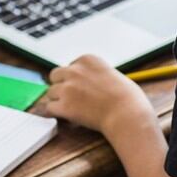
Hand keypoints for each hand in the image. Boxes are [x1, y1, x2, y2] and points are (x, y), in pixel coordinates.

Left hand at [41, 55, 155, 135]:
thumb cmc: (127, 97)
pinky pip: (49, 108)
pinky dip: (54, 113)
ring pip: (50, 93)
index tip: (80, 86)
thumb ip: (97, 75)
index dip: (74, 77)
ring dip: (57, 100)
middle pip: (55, 75)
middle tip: (69, 97)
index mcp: (88, 59)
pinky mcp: (64, 106)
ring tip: (69, 109)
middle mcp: (75, 70)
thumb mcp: (113, 74)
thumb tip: (91, 82)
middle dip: (61, 85)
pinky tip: (61, 117)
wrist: (127, 114)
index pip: (71, 65)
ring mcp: (68, 88)